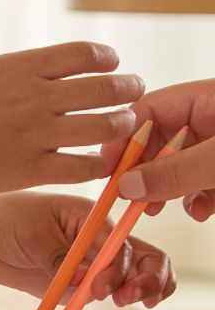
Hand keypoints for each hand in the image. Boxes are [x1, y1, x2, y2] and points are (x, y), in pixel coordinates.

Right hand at [0, 42, 142, 194]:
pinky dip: (98, 163)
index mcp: (23, 67)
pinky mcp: (30, 169)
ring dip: (122, 125)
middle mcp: (36, 96)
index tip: (112, 66)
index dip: (108, 59)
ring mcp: (35, 133)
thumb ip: (16, 71)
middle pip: (107, 88)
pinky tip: (96, 162)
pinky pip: (83, 166)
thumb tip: (43, 70)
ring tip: (122, 127)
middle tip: (133, 94)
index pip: (87, 54)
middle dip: (128, 89)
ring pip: (105, 126)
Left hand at [0, 192, 175, 308]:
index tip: (100, 287)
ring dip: (135, 293)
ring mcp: (93, 265)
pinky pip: (97, 297)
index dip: (119, 269)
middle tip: (127, 299)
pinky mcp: (78, 285)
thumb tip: (81, 281)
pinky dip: (98, 304)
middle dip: (149, 280)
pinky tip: (83, 304)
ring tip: (119, 301)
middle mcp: (102, 242)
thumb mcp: (31, 232)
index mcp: (95, 220)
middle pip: (146, 260)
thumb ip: (57, 257)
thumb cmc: (8, 219)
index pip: (123, 245)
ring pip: (131, 281)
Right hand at [100, 80, 214, 219]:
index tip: (105, 169)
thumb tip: (129, 186)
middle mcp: (211, 119)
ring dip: (167, 191)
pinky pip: (202, 183)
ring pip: (178, 167)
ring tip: (158, 208)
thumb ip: (177, 171)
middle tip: (128, 197)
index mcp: (208, 99)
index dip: (122, 139)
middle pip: (159, 143)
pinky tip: (201, 209)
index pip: (148, 110)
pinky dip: (197, 200)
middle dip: (143, 172)